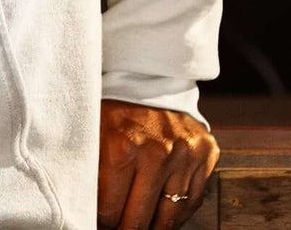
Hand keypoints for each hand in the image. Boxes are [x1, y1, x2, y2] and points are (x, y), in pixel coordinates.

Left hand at [97, 99, 217, 229]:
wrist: (147, 75)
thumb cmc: (115, 105)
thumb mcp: (92, 131)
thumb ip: (91, 171)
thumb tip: (86, 211)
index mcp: (123, 145)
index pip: (110, 211)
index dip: (103, 222)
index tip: (101, 223)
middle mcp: (158, 152)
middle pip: (139, 219)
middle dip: (126, 227)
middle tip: (120, 227)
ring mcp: (185, 153)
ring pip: (169, 216)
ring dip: (153, 225)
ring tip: (140, 224)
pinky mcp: (205, 152)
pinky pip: (193, 200)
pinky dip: (177, 212)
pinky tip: (162, 213)